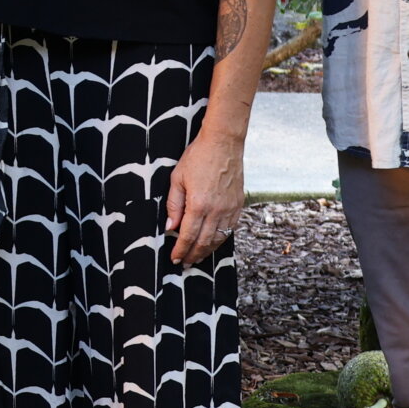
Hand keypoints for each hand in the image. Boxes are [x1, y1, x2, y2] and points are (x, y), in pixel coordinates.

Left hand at [166, 126, 244, 265]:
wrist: (223, 143)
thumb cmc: (198, 157)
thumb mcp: (177, 178)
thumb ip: (174, 204)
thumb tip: (170, 226)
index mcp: (199, 204)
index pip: (188, 235)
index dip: (180, 250)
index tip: (175, 259)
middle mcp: (216, 211)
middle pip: (204, 242)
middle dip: (193, 255)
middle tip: (184, 263)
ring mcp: (229, 209)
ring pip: (218, 239)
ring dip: (207, 251)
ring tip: (197, 257)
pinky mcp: (238, 205)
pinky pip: (230, 230)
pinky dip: (220, 240)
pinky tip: (213, 242)